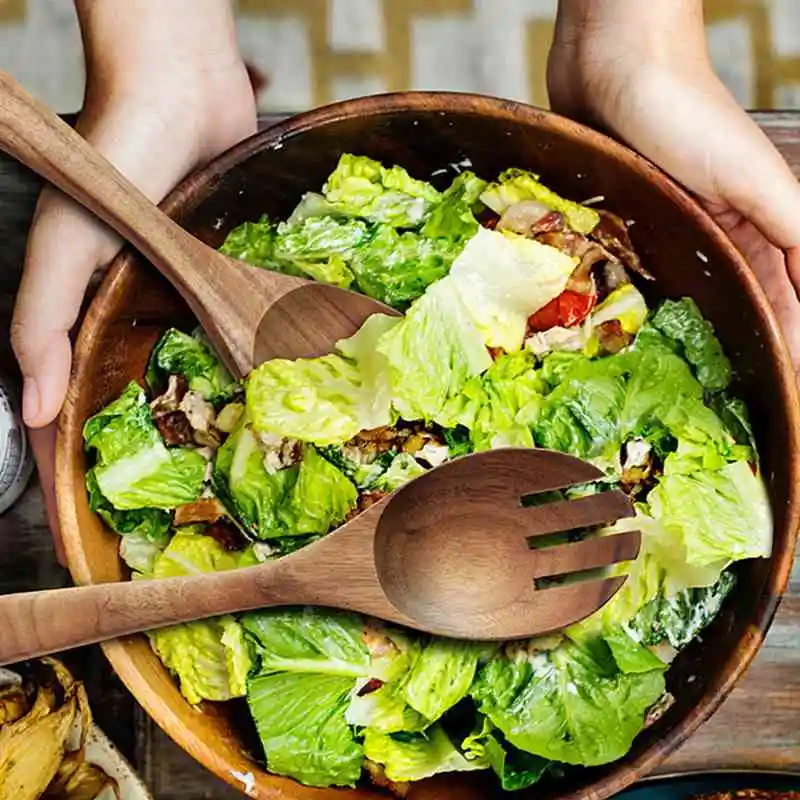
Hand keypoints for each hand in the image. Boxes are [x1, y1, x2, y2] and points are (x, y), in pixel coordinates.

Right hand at [11, 2, 255, 560]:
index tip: (120, 512)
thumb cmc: (114, 155)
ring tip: (277, 450)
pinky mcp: (242, 266)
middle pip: (167, 385)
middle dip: (190, 435)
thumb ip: (41, 320)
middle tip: (221, 491)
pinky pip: (258, 313)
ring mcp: (200, 289)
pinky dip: (277, 341)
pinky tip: (304, 379)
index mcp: (101, 310)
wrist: (183, 83)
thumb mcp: (64, 241)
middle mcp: (152, 307)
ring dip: (244, 397)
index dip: (104, 451)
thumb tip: (35, 412)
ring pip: (220, 356)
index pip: (97, 395)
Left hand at [548, 2, 799, 372]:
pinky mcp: (628, 224)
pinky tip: (637, 340)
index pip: (784, 306)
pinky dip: (644, 309)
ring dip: (691, 340)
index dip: (787, 352)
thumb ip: (795, 232)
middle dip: (741, 356)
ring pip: (689, 300)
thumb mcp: (752, 177)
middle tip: (730, 411)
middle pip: (737, 310)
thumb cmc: (686, 113)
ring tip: (685, 390)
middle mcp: (716, 237)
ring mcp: (670, 232)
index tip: (781, 403)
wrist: (617, 64)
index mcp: (759, 229)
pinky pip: (638, 278)